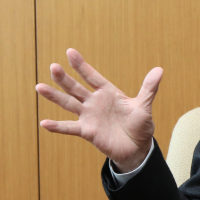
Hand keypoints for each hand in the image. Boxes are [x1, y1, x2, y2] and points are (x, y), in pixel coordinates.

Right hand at [36, 49, 162, 171]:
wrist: (137, 147)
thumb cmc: (140, 125)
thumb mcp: (144, 105)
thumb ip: (149, 88)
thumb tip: (160, 70)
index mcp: (108, 93)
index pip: (92, 76)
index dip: (81, 66)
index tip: (70, 52)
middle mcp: (95, 102)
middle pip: (76, 88)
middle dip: (65, 78)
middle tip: (53, 66)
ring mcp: (89, 116)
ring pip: (69, 104)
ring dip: (55, 96)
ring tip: (40, 86)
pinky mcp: (88, 131)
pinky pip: (70, 128)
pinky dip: (58, 126)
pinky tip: (44, 123)